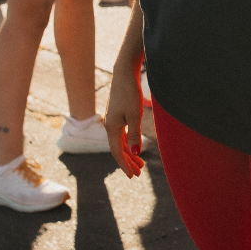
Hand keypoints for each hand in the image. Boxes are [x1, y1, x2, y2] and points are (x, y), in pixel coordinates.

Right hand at [105, 56, 144, 177]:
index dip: (124, 165)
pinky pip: (122, 135)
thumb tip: (134, 153)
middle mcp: (110, 126)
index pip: (117, 152)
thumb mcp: (135, 115)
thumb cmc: (130, 93)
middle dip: (128, 162)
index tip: (132, 176)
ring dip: (129, 153)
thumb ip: (134, 135)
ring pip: (120, 142)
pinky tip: (134, 147)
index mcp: (112, 128)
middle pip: (118, 149)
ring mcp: (113, 121)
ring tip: (140, 164)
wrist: (124, 73)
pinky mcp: (118, 115)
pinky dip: (128, 143)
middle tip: (138, 173)